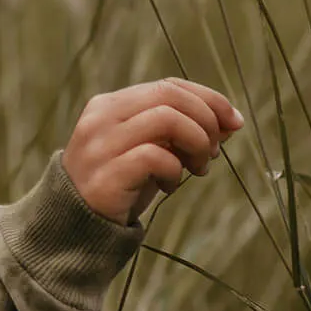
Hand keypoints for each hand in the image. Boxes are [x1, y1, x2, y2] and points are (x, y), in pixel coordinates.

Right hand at [63, 78, 242, 222]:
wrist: (76, 225)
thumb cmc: (120, 184)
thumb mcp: (152, 151)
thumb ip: (182, 132)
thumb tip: (230, 121)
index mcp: (111, 104)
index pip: (168, 85)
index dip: (208, 99)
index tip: (234, 121)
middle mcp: (102, 117)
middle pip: (170, 95)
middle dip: (206, 119)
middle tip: (215, 151)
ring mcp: (101, 144)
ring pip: (167, 119)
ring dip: (196, 142)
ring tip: (198, 168)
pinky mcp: (107, 174)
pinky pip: (157, 157)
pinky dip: (174, 171)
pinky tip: (169, 187)